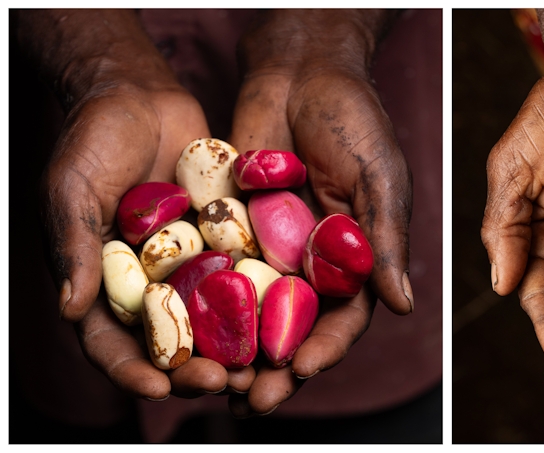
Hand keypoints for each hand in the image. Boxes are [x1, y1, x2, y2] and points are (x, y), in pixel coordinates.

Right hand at [17, 9, 234, 400]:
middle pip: (172, 346)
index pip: (111, 343)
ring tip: (262, 368)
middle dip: (194, 372)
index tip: (157, 388)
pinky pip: (249, 279)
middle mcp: (150, 286)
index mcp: (104, 286)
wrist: (140, 95)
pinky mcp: (229, 244)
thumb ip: (75, 248)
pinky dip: (267, 303)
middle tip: (222, 382)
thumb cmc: (92, 140)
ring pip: (217, 323)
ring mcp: (192, 268)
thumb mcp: (73, 190)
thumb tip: (72, 309)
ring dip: (238, 349)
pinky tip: (292, 318)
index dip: (131, 370)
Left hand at [226, 9, 413, 415]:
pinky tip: (178, 330)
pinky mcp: (230, 230)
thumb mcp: (380, 177)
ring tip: (213, 381)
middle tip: (251, 398)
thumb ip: (387, 240)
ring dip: (235, 350)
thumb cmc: (354, 117)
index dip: (325, 347)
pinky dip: (199, 305)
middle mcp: (313, 264)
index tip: (300, 369)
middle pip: (293, 328)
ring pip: (251, 313)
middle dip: (274, 367)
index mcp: (357, 259)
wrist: (300, 69)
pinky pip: (215, 273)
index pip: (345, 318)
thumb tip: (402, 305)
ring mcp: (271, 249)